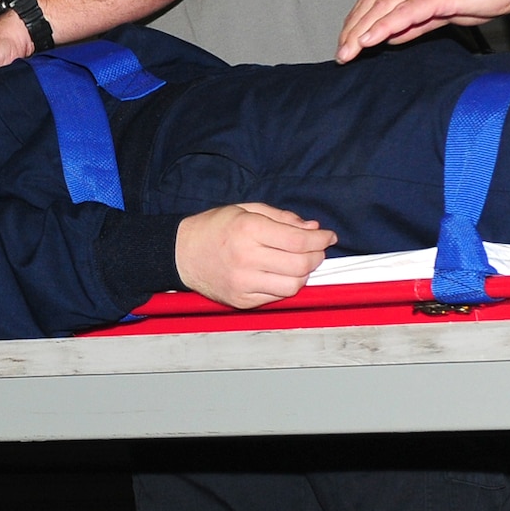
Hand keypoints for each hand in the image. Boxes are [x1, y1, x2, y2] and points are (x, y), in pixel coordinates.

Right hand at [174, 203, 336, 307]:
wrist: (181, 254)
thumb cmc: (213, 229)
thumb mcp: (246, 210)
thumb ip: (282, 218)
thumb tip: (312, 227)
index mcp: (248, 229)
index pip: (298, 240)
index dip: (320, 239)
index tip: (328, 237)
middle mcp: (246, 257)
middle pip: (301, 265)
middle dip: (317, 256)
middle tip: (318, 250)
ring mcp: (244, 282)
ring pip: (293, 286)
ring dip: (305, 274)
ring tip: (301, 263)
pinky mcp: (242, 300)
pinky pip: (277, 297)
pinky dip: (287, 286)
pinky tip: (282, 274)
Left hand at [335, 0, 509, 60]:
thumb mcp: (443, 8)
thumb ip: (416, 21)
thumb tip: (391, 36)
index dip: (357, 17)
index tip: (347, 39)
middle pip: (373, 0)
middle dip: (353, 28)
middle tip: (342, 52)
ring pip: (384, 5)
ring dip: (362, 30)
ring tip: (349, 50)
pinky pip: (405, 11)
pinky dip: (384, 26)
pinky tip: (370, 40)